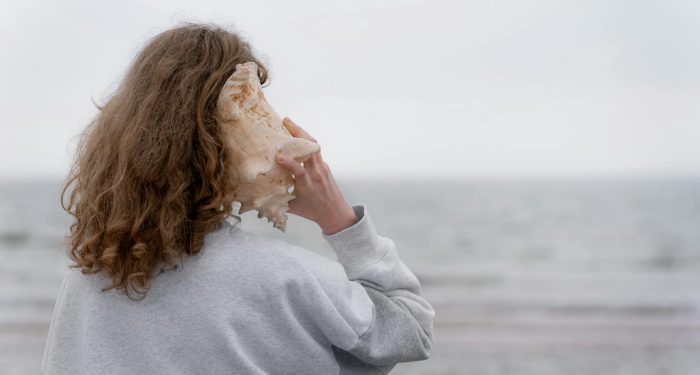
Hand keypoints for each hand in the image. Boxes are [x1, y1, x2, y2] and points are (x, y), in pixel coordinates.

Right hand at [276, 117, 357, 234]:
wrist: (336, 213)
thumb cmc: (313, 212)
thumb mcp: (293, 208)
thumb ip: (277, 200)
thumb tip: (258, 195)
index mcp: (307, 185)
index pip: (299, 171)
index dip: (289, 163)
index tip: (278, 157)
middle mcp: (316, 173)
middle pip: (310, 149)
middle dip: (298, 133)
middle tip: (285, 121)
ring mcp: (322, 168)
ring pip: (314, 145)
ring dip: (302, 133)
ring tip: (290, 124)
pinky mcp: (325, 166)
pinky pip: (316, 150)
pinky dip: (306, 141)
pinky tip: (297, 137)